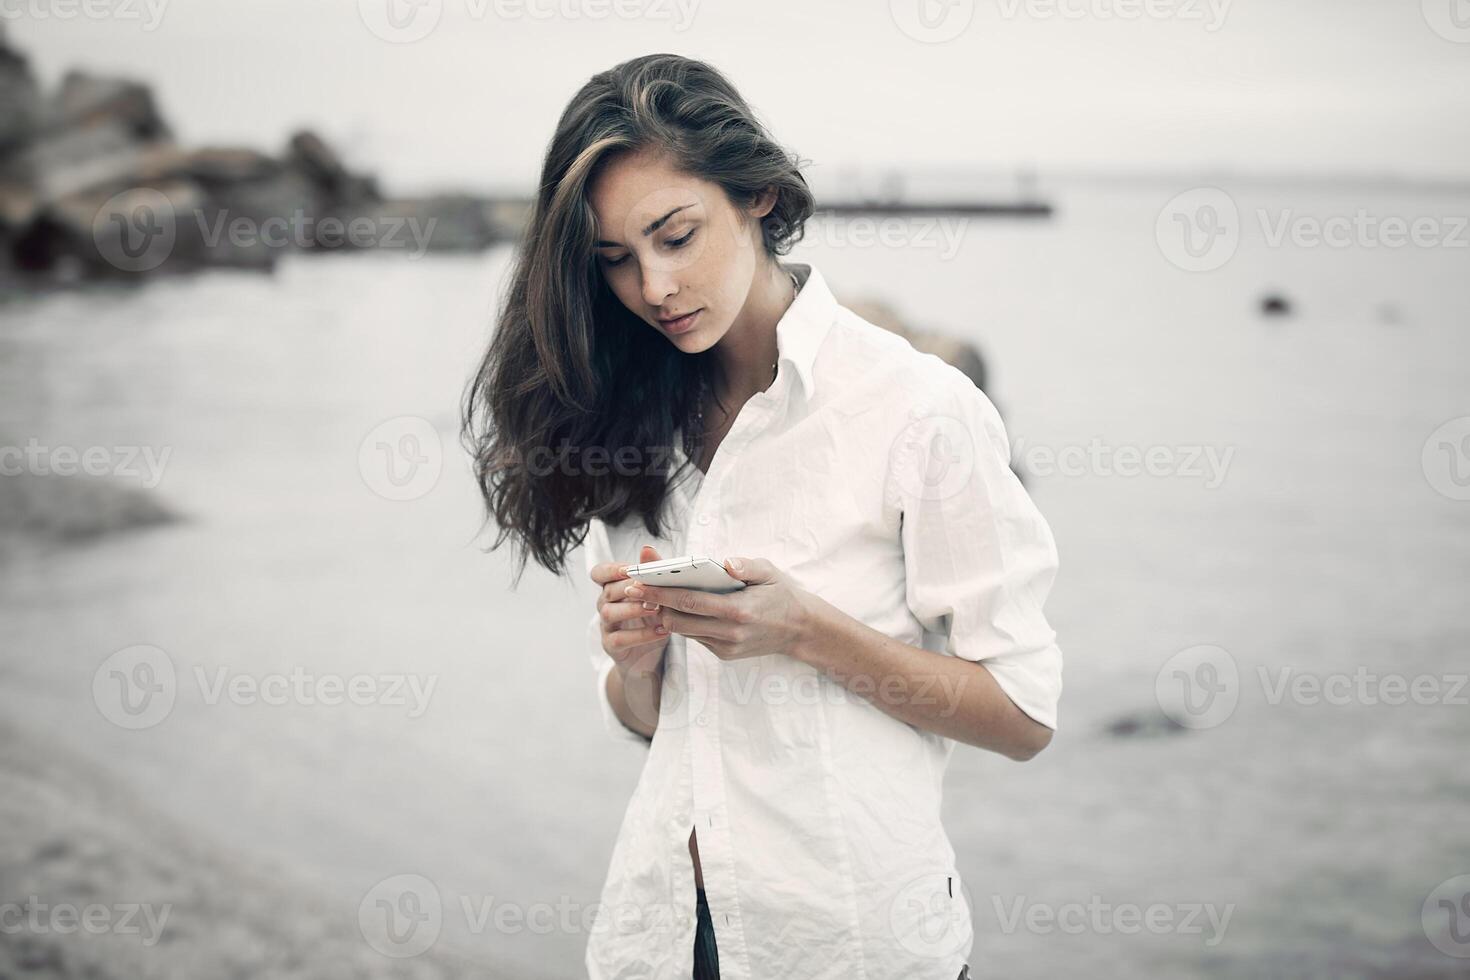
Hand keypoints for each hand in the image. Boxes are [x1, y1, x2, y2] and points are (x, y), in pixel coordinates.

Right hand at [591, 544, 670, 674]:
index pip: (599, 573)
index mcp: (613, 588)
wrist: (648, 657)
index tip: (628, 569)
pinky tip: (662, 631)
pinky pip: (620, 639)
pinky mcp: (611, 646)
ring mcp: (606, 626)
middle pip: (607, 591)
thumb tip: (647, 548)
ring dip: (633, 609)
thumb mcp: (656, 595)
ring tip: (656, 609)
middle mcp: (605, 604)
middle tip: (650, 588)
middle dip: (628, 588)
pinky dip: (641, 635)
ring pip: (609, 613)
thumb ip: (651, 573)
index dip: (610, 570)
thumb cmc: (652, 618)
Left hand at [624, 557, 815, 661]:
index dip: (660, 593)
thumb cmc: (780, 594)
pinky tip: (674, 608)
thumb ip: (746, 566)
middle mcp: (729, 632)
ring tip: (649, 596)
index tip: (638, 583)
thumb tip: (724, 563)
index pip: (689, 601)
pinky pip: (696, 637)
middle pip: (678, 620)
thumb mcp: (769, 572)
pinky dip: (683, 622)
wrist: (799, 630)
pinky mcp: (724, 654)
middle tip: (633, 589)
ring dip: (665, 614)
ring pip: (684, 631)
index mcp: (738, 610)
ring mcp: (726, 646)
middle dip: (653, 604)